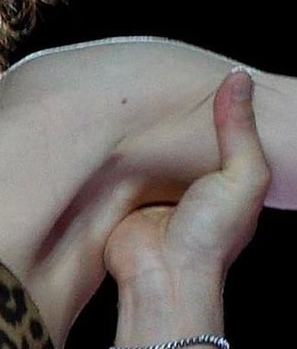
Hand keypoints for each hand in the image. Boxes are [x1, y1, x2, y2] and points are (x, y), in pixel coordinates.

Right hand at [104, 70, 269, 289]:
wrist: (159, 275)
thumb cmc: (207, 238)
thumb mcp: (241, 179)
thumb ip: (239, 130)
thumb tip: (237, 78)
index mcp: (223, 179)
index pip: (224, 132)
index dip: (219, 106)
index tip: (210, 73)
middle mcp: (188, 182)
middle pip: (183, 137)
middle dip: (174, 114)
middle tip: (163, 76)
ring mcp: (153, 188)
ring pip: (148, 146)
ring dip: (139, 128)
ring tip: (130, 93)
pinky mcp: (121, 192)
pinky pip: (116, 160)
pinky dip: (112, 146)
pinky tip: (107, 123)